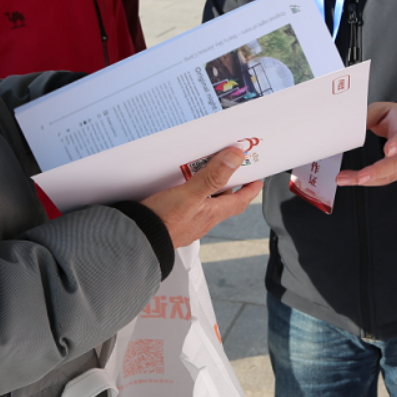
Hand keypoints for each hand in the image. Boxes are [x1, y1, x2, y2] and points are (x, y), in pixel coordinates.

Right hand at [141, 147, 261, 249]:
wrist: (138, 239)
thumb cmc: (164, 223)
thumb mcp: (191, 195)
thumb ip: (213, 176)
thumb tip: (235, 158)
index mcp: (212, 213)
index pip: (240, 201)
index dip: (251, 189)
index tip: (258, 179)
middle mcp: (203, 218)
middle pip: (222, 198)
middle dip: (229, 181)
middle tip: (232, 165)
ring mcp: (188, 219)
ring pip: (204, 199)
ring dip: (207, 183)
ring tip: (204, 166)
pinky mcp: (172, 218)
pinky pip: (187, 202)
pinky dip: (189, 190)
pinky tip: (179, 183)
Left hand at [334, 102, 396, 187]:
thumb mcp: (384, 110)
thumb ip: (368, 117)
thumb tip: (350, 125)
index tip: (388, 150)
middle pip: (395, 164)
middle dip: (376, 172)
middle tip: (360, 177)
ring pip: (386, 176)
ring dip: (365, 180)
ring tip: (344, 179)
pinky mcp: (396, 174)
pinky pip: (381, 180)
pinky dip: (365, 182)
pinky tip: (349, 180)